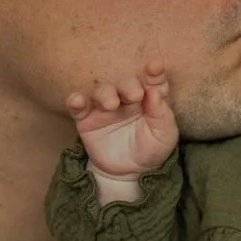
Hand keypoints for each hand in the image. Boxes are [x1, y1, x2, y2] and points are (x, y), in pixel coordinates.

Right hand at [67, 65, 177, 183]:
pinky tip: (77, 100)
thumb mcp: (164, 135)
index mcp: (149, 99)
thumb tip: (155, 92)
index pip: (152, 81)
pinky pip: (78, 107)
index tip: (155, 67)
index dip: (154, 73)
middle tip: (134, 96)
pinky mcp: (87, 120)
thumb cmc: (151, 149)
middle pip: (126, 84)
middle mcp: (127, 99)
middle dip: (129, 86)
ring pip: (102, 92)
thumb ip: (162, 114)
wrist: (129, 172)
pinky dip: (75, 101)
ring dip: (105, 94)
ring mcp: (106, 107)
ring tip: (111, 105)